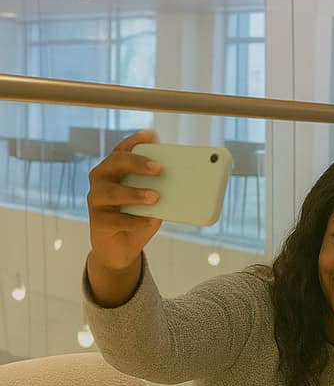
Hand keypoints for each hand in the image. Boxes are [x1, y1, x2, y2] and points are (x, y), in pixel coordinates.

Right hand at [86, 130, 162, 277]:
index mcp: (114, 170)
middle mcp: (101, 179)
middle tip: (158, 167)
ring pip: (113, 192)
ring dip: (135, 193)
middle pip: (115, 163)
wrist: (120, 249)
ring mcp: (97, 199)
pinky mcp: (97, 221)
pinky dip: (134, 220)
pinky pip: (115, 219)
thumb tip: (185, 184)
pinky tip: (149, 221)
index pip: (122, 149)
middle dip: (137, 163)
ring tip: (155, 197)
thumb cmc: (137, 219)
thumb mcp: (152, 203)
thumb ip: (160, 190)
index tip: (152, 135)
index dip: (134, 141)